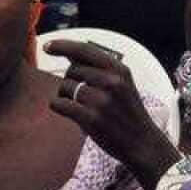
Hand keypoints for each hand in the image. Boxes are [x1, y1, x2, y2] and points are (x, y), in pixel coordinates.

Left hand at [47, 39, 173, 173]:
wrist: (142, 143)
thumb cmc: (128, 113)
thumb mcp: (123, 85)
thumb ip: (100, 70)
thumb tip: (70, 54)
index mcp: (120, 70)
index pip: (85, 50)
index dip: (63, 46)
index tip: (48, 47)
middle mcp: (111, 82)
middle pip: (72, 70)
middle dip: (70, 81)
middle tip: (80, 95)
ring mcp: (101, 100)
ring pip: (65, 87)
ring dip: (65, 95)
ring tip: (79, 106)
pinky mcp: (91, 118)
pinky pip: (60, 104)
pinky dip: (58, 105)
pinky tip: (66, 110)